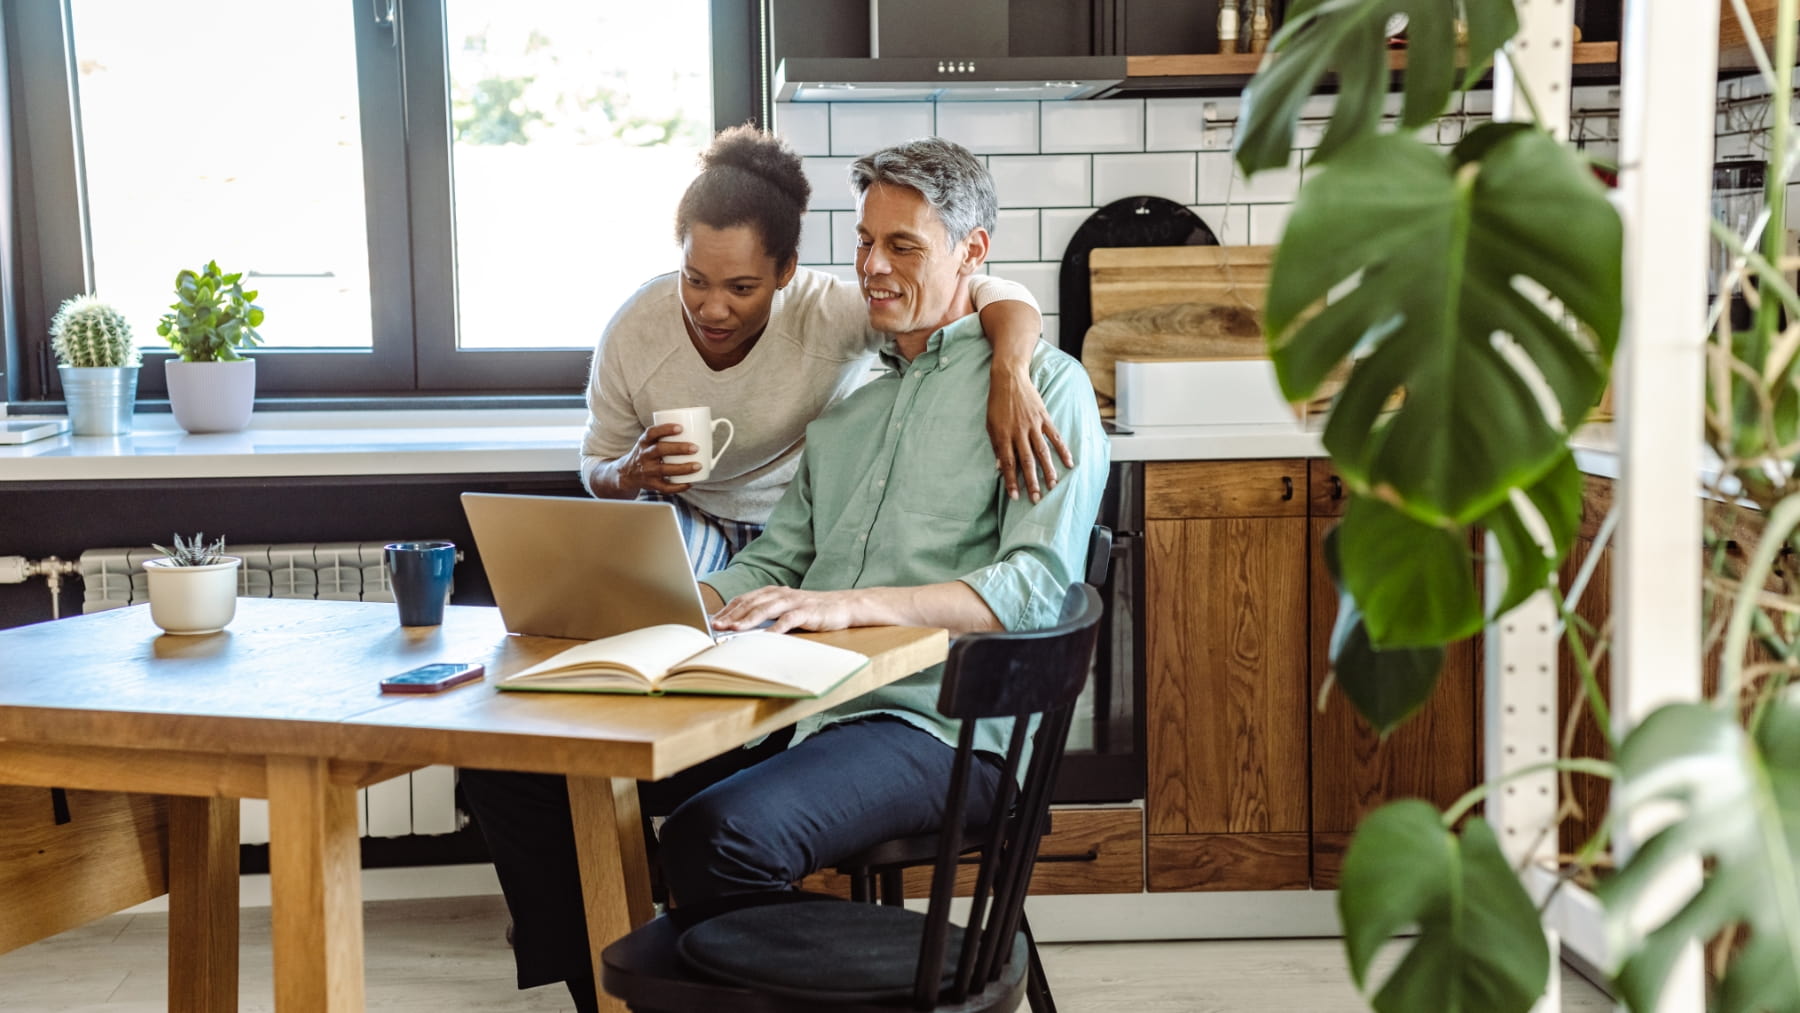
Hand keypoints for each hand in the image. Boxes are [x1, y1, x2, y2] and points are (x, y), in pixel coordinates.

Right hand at [620, 423, 701, 492]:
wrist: (627, 473)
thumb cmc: (647, 453)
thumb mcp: (650, 442)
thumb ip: (666, 436)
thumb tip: (702, 427)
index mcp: (644, 442)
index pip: (652, 433)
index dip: (665, 429)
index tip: (680, 427)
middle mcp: (644, 455)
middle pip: (659, 450)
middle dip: (678, 448)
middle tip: (695, 447)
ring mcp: (647, 471)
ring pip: (664, 469)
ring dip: (682, 468)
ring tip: (698, 465)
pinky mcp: (651, 484)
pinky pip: (664, 487)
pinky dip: (678, 487)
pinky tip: (689, 483)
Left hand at [711, 586, 861, 633]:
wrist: (844, 605)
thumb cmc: (812, 610)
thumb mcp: (786, 609)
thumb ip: (767, 614)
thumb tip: (740, 626)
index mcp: (773, 592)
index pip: (745, 598)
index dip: (728, 609)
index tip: (713, 620)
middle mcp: (781, 594)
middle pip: (751, 602)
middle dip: (732, 614)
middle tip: (716, 626)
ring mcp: (794, 602)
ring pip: (765, 609)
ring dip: (748, 619)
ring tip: (734, 629)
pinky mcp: (807, 612)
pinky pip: (788, 620)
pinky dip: (775, 628)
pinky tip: (764, 637)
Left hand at [987, 369, 1072, 502]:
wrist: (1009, 378)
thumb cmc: (997, 403)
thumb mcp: (990, 425)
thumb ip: (996, 446)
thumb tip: (1000, 468)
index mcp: (1003, 435)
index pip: (1008, 463)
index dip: (1012, 481)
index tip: (1015, 497)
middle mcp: (1019, 432)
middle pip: (1026, 461)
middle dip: (1031, 482)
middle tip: (1036, 498)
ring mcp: (1033, 425)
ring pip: (1042, 452)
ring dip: (1048, 470)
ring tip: (1053, 485)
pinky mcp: (1044, 418)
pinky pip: (1055, 436)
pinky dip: (1063, 450)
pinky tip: (1069, 462)